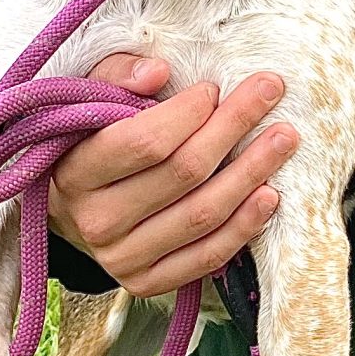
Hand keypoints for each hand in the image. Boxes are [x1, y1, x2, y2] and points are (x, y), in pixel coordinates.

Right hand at [47, 54, 298, 298]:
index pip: (144, 143)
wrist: (71, 211)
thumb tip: (158, 73)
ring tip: (283, 139)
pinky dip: (244, 225)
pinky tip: (270, 194)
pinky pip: (207, 256)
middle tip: (270, 91)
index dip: (187, 113)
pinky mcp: (147, 282)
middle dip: (233, 127)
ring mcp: (122, 258)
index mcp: (76, 173)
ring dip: (251, 173)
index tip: (213, 88)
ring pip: (202, 214)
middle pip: (183, 174)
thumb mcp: (89, 101)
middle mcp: (96, 221)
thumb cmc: (89, 145)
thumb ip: (117, 76)